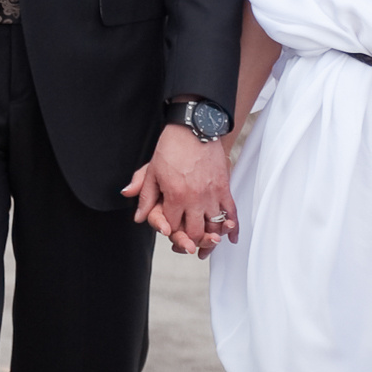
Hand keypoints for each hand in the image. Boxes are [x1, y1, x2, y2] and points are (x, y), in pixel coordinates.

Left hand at [120, 125, 234, 258]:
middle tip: (188, 244)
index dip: (169, 232)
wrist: (195, 127)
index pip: (172, 227)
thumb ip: (146, 197)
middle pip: (194, 233)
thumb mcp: (152, 172)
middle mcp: (195, 199)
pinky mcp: (225, 188)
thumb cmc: (173, 147)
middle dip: (190, 241)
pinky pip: (231, 213)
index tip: (169, 231)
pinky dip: (232, 228)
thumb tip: (139, 217)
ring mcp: (212, 194)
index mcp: (175, 197)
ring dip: (210, 239)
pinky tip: (231, 237)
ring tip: (206, 243)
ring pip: (214, 227)